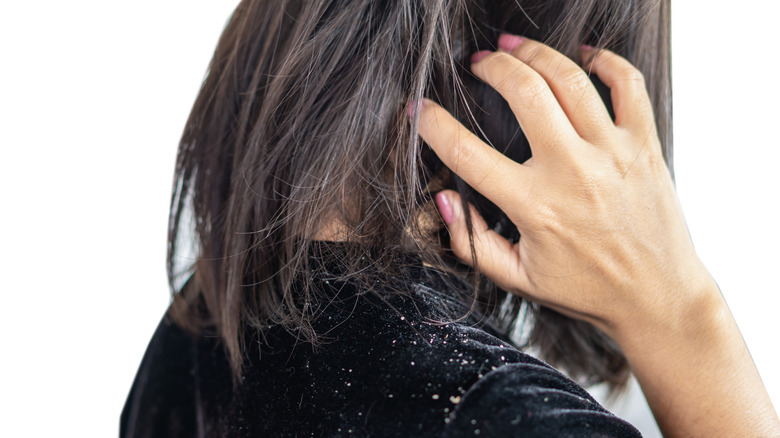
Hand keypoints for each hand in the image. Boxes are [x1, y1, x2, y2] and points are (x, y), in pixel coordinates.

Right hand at [416, 35, 714, 341]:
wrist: (659, 299)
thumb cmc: (587, 291)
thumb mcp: (518, 279)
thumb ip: (471, 243)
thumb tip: (443, 200)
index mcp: (534, 207)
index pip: (466, 152)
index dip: (432, 124)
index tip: (418, 109)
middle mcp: (572, 172)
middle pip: (523, 91)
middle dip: (490, 66)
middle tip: (477, 63)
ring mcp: (613, 153)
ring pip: (569, 78)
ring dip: (534, 52)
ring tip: (513, 46)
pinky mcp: (645, 145)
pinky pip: (628, 84)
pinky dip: (605, 59)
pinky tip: (582, 55)